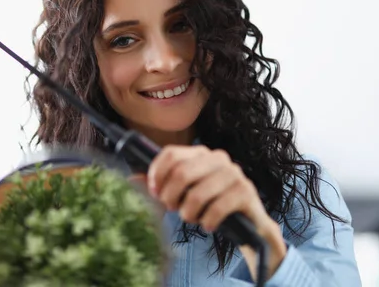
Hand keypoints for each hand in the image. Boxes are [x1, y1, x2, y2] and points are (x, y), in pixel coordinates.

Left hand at [147, 145, 286, 279]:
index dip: (157, 174)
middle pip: (182, 172)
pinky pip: (217, 208)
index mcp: (200, 153)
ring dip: (188, 212)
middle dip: (170, 196)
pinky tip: (207, 225)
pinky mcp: (245, 192)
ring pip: (198, 193)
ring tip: (190, 218)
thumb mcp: (183, 194)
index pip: (171, 154)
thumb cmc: (210, 205)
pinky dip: (206, 221)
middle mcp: (218, 158)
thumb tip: (130, 181)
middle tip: (171, 209)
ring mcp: (234, 173)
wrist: (248, 225)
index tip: (154, 193)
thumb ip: (159, 186)